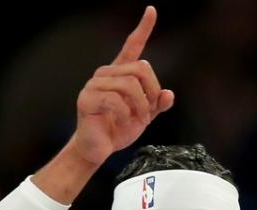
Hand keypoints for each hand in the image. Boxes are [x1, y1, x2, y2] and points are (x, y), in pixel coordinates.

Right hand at [70, 6, 174, 164]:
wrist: (98, 149)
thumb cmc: (117, 128)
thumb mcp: (144, 116)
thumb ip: (157, 104)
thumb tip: (169, 94)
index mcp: (120, 73)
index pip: (132, 46)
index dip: (143, 28)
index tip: (151, 11)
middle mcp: (106, 74)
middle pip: (140, 68)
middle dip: (151, 92)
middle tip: (149, 113)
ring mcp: (94, 85)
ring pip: (130, 84)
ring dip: (140, 106)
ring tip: (137, 120)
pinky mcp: (87, 99)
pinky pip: (116, 100)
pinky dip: (126, 114)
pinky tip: (124, 122)